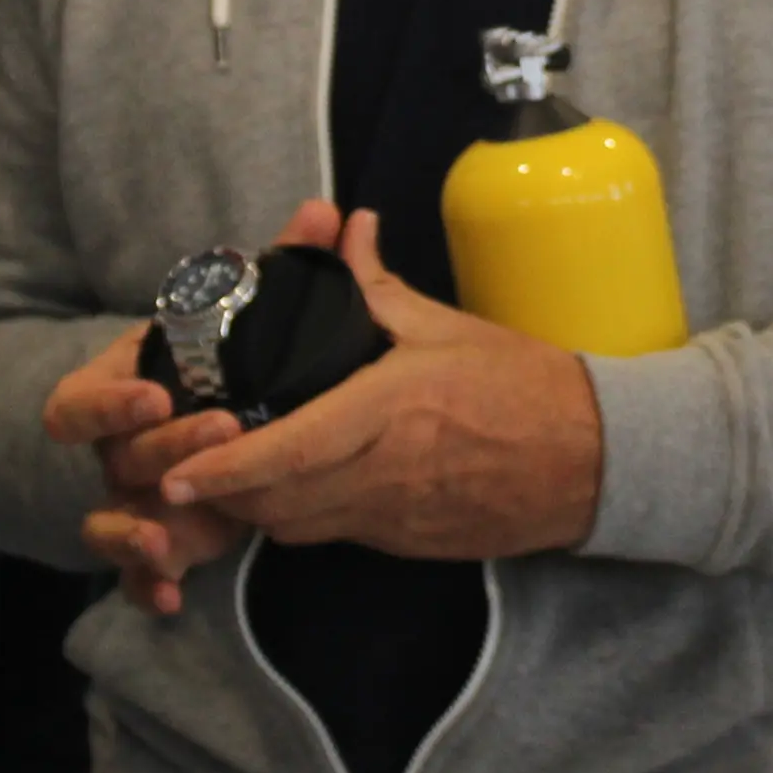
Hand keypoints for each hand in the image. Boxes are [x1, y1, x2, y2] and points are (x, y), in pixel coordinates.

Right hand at [43, 200, 352, 612]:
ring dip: (133, 530)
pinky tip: (171, 597)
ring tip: (166, 538)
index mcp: (126, 387)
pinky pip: (134, 575)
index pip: (78, 399)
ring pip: (109, 522)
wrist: (243, 418)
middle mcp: (120, 447)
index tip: (154, 392)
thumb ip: (288, 267)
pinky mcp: (160, 542)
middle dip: (164, 448)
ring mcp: (134, 499)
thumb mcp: (259, 319)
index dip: (105, 400)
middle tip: (221, 431)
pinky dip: (144, 587)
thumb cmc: (235, 363)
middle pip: (114, 457)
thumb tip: (331, 215)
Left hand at [155, 210, 603, 560]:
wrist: (596, 458)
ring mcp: (395, 518)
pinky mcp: (409, 543)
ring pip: (300, 528)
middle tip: (187, 468)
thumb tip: (344, 228)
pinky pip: (337, 535)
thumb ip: (377, 285)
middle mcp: (383, 474)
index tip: (177, 473)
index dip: (225, 468)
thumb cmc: (524, 384)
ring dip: (261, 508)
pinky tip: (302, 485)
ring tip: (235, 475)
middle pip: (276, 502)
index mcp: (388, 411)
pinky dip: (305, 516)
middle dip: (224, 493)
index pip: (288, 449)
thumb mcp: (446, 325)